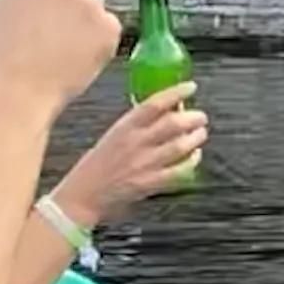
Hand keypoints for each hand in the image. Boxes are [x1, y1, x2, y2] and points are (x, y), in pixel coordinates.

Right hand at [55, 84, 207, 227]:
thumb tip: (165, 112)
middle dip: (193, 117)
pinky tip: (194, 157)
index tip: (190, 87)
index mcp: (124, 127)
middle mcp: (135, 143)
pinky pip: (178, 171)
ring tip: (200, 133)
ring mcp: (144, 164)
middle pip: (173, 124)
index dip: (176, 93)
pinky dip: (191, 162)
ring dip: (195, 138)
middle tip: (201, 116)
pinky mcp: (149, 184)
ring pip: (180, 146)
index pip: (154, 104)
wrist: (82, 196)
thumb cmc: (95, 165)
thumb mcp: (113, 136)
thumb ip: (136, 125)